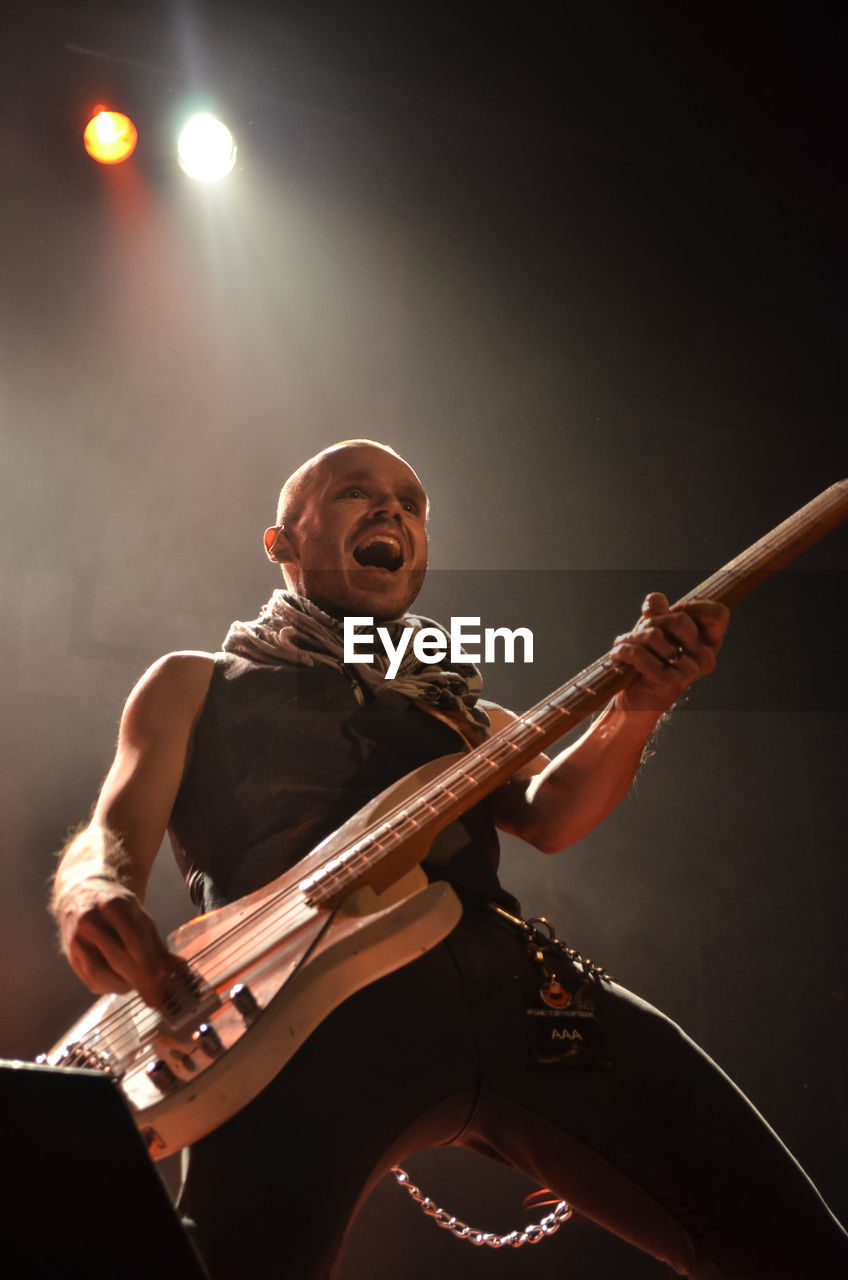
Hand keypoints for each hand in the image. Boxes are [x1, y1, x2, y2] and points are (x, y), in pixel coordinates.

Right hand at [55, 877, 180, 1007]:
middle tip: (153, 995)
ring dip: (122, 985)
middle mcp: (89, 920)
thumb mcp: (140, 918)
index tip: (159, 984)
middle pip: (114, 957)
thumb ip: (157, 944)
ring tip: (137, 985)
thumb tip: (177, 968)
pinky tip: (120, 983)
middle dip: (137, 980)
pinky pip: (89, 980)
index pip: (133, 939)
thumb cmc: (117, 909)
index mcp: (112, 905)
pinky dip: (108, 987)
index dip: (148, 965)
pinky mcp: (69, 956)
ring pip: (98, 973)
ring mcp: (75, 939)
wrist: (82, 897)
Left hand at [610, 592, 728, 714]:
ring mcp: (688, 671)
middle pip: (680, 619)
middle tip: (640, 633)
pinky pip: (638, 653)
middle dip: (652, 621)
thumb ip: (659, 610)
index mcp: (708, 643)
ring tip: (625, 647)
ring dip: (632, 638)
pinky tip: (618, 656)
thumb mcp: (655, 629)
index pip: (717, 613)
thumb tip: (655, 602)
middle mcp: (704, 658)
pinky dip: (622, 650)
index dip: (691, 607)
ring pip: (654, 635)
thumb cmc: (647, 662)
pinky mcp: (668, 682)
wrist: (635, 701)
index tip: (671, 614)